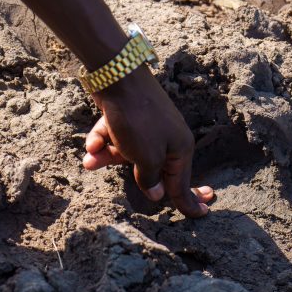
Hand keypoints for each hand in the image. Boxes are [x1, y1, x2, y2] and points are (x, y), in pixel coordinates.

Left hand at [82, 65, 213, 216]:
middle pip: (152, 169)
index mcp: (179, 150)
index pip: (183, 185)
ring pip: (128, 154)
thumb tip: (156, 195)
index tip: (202, 215)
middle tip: (139, 188)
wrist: (119, 76)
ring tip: (89, 161)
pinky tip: (91, 143)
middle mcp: (168, 140)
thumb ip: (151, 179)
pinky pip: (118, 139)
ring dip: (107, 158)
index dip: (190, 202)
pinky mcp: (131, 119)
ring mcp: (149, 129)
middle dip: (131, 176)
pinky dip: (103, 141)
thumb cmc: (137, 120)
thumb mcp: (146, 157)